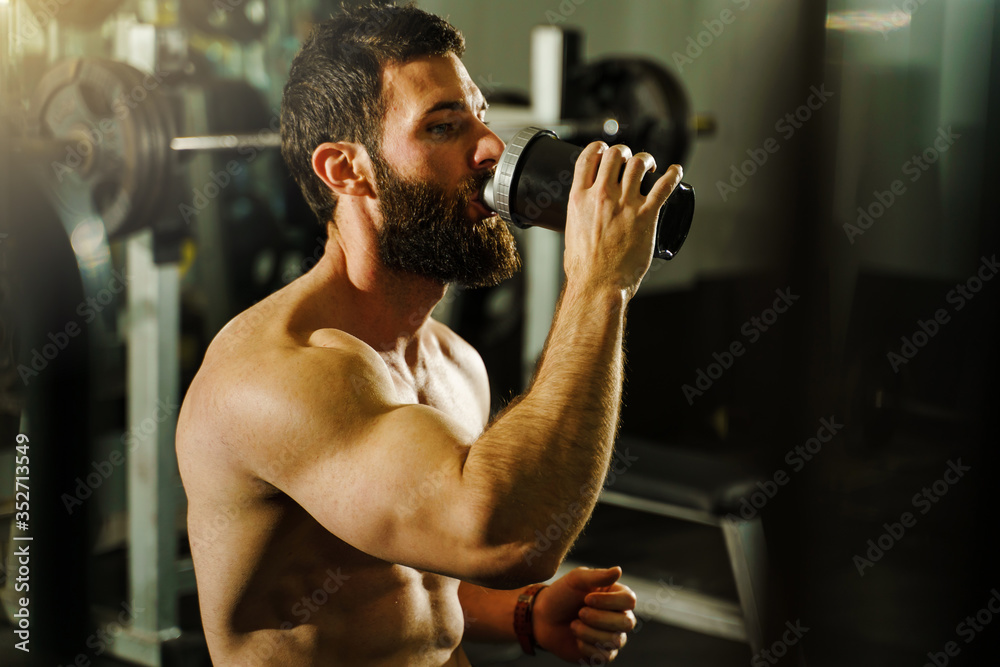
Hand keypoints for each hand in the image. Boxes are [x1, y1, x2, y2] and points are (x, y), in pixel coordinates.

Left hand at [531, 566, 636, 662]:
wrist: (543, 618)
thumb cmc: (561, 595)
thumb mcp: (576, 580)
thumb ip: (597, 576)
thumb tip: (619, 570)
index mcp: (616, 596)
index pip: (630, 600)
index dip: (610, 601)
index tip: (587, 598)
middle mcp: (620, 617)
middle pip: (627, 623)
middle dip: (599, 618)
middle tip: (580, 612)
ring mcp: (613, 637)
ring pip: (614, 640)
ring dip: (588, 632)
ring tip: (574, 624)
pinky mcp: (603, 655)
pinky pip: (604, 656)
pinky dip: (586, 646)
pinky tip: (576, 639)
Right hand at [564, 142, 682, 298]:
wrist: (598, 284)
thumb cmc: (584, 268)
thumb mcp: (571, 232)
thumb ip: (579, 216)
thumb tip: (586, 214)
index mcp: (580, 198)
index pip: (588, 157)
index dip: (599, 148)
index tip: (605, 151)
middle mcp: (602, 196)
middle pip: (615, 154)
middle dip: (624, 152)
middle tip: (629, 160)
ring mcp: (625, 204)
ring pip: (639, 164)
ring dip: (646, 160)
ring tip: (650, 166)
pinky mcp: (646, 216)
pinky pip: (665, 186)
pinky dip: (673, 174)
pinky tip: (675, 171)